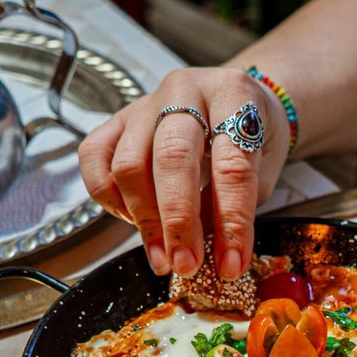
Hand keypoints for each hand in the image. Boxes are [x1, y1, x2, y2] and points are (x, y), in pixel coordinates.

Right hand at [78, 67, 286, 277]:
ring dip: (144, 219)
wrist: (235, 100)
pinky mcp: (116, 117)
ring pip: (128, 162)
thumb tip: (205, 253)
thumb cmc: (253, 136)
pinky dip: (108, 195)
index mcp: (233, 94)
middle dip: (178, 221)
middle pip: (171, 158)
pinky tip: (131, 220)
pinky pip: (94, 155)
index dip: (232, 221)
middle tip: (186, 265)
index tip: (231, 264)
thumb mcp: (262, 168)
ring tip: (162, 257)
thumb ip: (232, 203)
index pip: (232, 164)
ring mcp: (145, 102)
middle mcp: (185, 90)